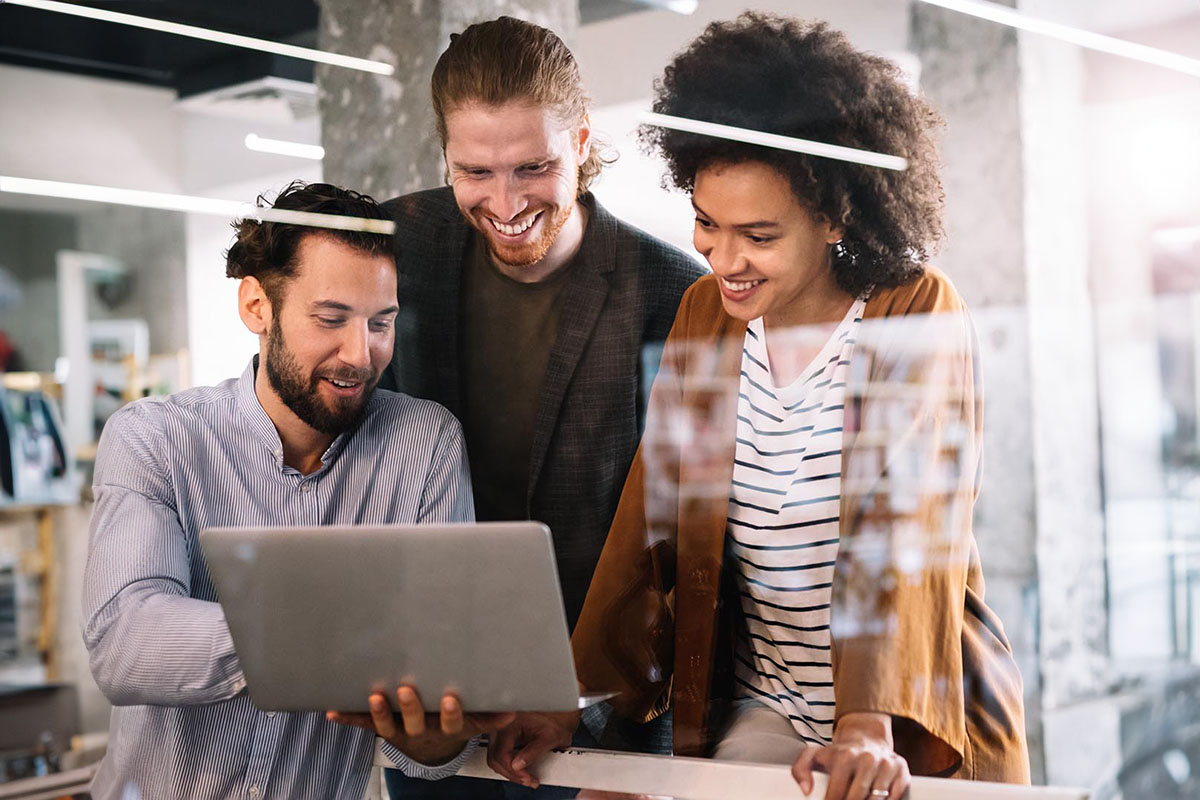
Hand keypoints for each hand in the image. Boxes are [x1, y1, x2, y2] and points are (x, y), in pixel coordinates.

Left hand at [327, 686, 514, 765]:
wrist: (429, 750)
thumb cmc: (450, 725)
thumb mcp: (472, 723)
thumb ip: (489, 717)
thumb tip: (512, 712)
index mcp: (444, 728)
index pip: (449, 723)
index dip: (450, 714)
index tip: (451, 699)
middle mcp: (418, 731)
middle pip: (413, 723)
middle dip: (410, 707)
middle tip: (406, 690)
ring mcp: (397, 731)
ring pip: (385, 726)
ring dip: (378, 712)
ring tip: (374, 696)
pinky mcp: (379, 727)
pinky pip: (362, 724)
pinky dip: (347, 718)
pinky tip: (332, 710)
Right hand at [486, 710, 579, 787]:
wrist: (559, 715)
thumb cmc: (555, 721)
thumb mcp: (549, 737)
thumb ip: (533, 752)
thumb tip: (518, 765)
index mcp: (511, 722)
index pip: (501, 753)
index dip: (513, 770)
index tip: (526, 778)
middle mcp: (502, 726)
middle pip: (495, 758)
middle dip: (511, 773)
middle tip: (527, 780)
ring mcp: (501, 732)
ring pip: (495, 758)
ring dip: (510, 771)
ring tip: (526, 777)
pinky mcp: (504, 738)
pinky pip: (500, 756)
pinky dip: (510, 765)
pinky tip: (522, 770)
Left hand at [791, 712, 909, 799]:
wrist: (867, 739)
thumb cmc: (838, 754)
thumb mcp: (814, 756)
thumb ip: (800, 770)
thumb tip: (806, 791)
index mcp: (844, 757)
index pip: (836, 795)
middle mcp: (867, 759)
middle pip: (856, 799)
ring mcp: (886, 764)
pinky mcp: (901, 770)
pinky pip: (895, 797)